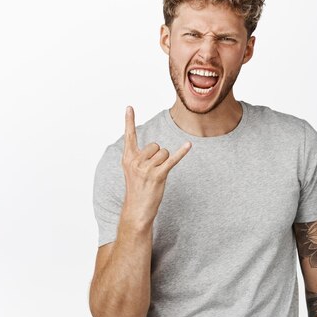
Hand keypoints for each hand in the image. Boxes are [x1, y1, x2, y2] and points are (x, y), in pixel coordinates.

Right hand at [121, 106, 190, 222]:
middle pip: (155, 145)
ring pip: (164, 153)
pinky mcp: (158, 175)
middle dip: (158, 156)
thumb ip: (139, 157)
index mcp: (127, 158)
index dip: (129, 121)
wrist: (137, 210)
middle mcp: (135, 161)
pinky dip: (181, 152)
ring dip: (164, 163)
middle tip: (152, 172)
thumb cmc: (137, 189)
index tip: (129, 106)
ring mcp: (146, 168)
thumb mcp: (132, 171)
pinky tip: (188, 145)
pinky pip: (172, 160)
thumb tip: (156, 148)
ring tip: (156, 176)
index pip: (129, 136)